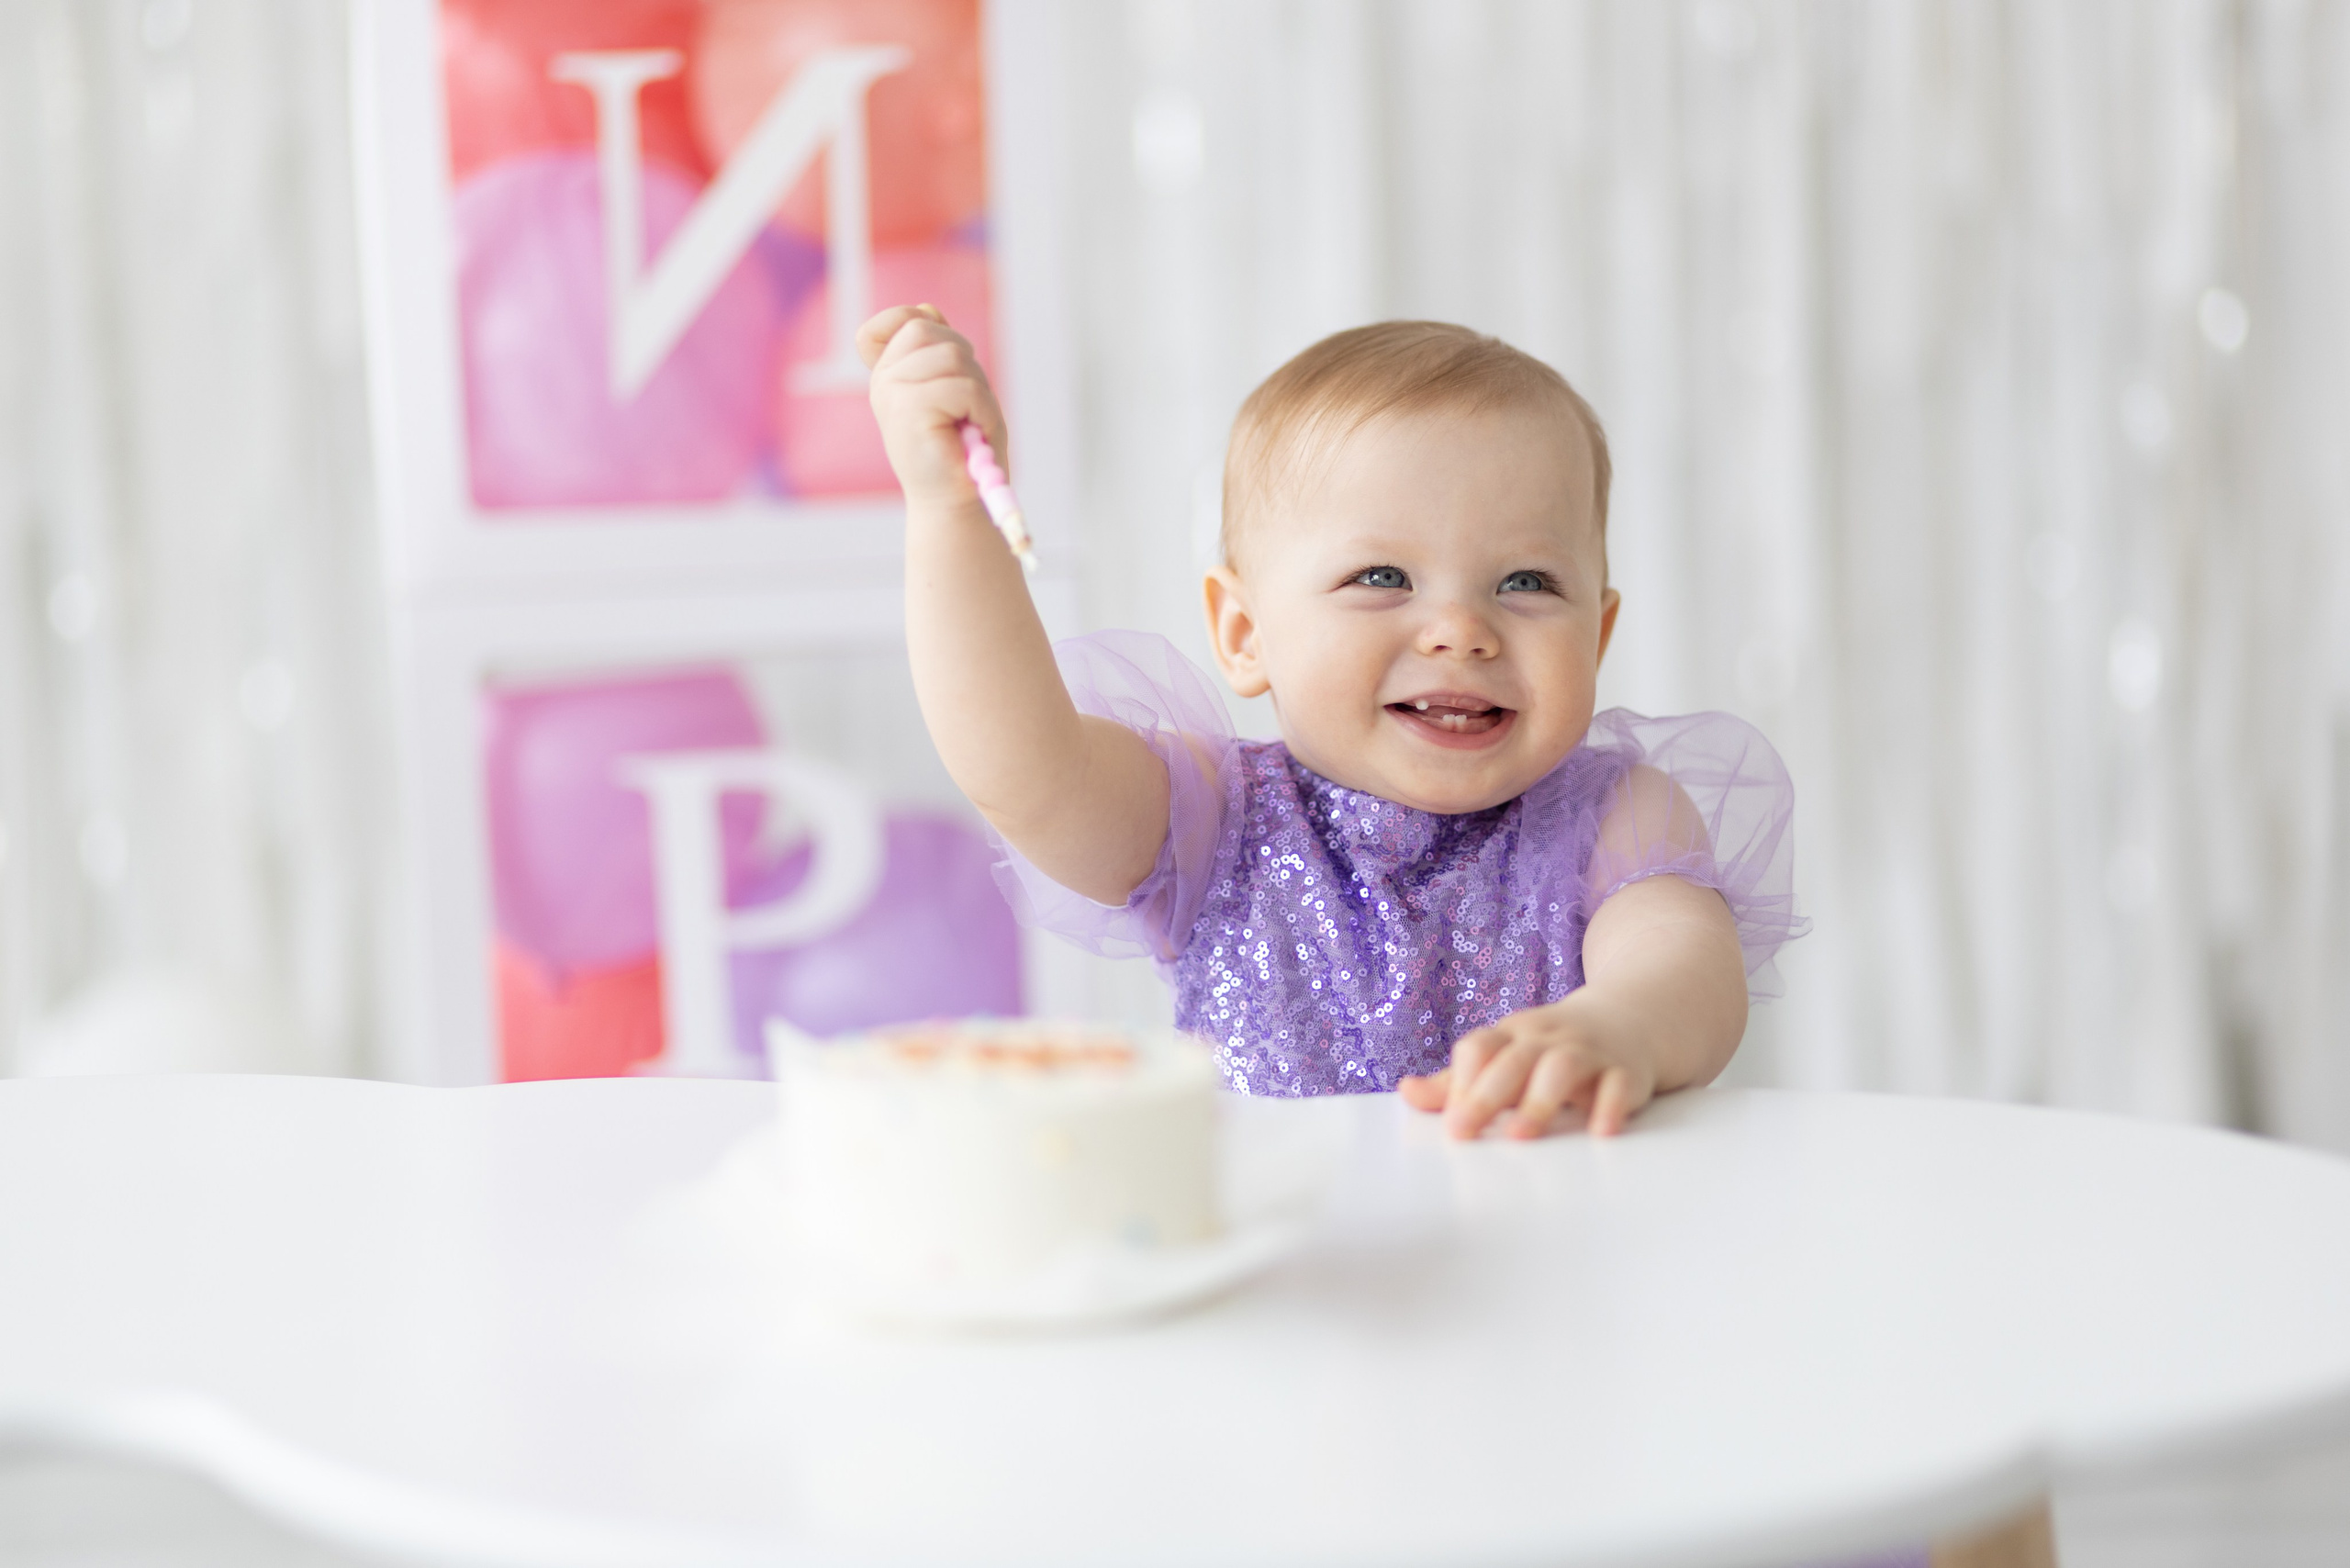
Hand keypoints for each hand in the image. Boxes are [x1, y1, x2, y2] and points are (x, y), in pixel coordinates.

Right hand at [857, 303, 1006, 509]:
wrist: (956, 507)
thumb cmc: (962, 454)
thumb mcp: (954, 389)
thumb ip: (938, 350)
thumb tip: (928, 308)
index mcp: (890, 374)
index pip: (897, 319)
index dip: (921, 319)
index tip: (945, 357)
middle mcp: (884, 381)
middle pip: (928, 327)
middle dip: (964, 361)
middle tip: (967, 406)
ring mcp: (890, 392)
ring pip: (950, 353)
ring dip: (977, 389)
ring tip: (970, 423)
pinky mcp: (907, 408)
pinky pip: (962, 386)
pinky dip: (982, 409)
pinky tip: (974, 433)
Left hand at [1397, 994, 1658, 1138]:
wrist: (1629, 1020)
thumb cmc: (1551, 1049)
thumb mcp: (1505, 1056)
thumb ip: (1458, 1082)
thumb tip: (1407, 1093)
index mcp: (1512, 1036)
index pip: (1480, 1048)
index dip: (1462, 1083)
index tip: (1452, 1125)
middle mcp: (1547, 1039)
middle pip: (1514, 1059)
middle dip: (1487, 1096)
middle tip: (1464, 1133)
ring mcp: (1588, 1051)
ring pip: (1562, 1067)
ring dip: (1540, 1100)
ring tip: (1521, 1135)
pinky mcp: (1625, 1070)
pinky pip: (1619, 1083)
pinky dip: (1610, 1106)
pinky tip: (1599, 1131)